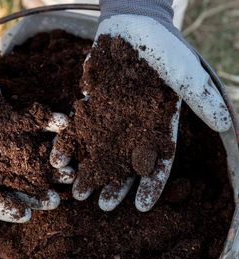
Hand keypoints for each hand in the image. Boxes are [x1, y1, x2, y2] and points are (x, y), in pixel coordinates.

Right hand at [0, 111, 73, 222]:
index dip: (2, 206)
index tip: (25, 216)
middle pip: (12, 182)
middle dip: (34, 193)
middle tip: (56, 201)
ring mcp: (3, 141)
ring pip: (28, 159)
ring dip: (49, 167)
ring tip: (70, 174)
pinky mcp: (16, 121)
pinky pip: (36, 127)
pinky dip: (50, 126)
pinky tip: (65, 127)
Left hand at [50, 7, 230, 211]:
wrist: (132, 27)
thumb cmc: (163, 49)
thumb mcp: (185, 72)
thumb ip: (201, 99)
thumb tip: (226, 124)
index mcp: (158, 129)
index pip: (157, 163)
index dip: (151, 186)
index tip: (141, 207)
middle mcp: (134, 131)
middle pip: (124, 165)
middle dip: (114, 186)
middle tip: (102, 206)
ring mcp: (110, 122)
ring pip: (100, 154)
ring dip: (90, 173)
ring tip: (78, 191)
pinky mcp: (90, 109)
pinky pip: (79, 131)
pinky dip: (70, 145)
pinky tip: (60, 161)